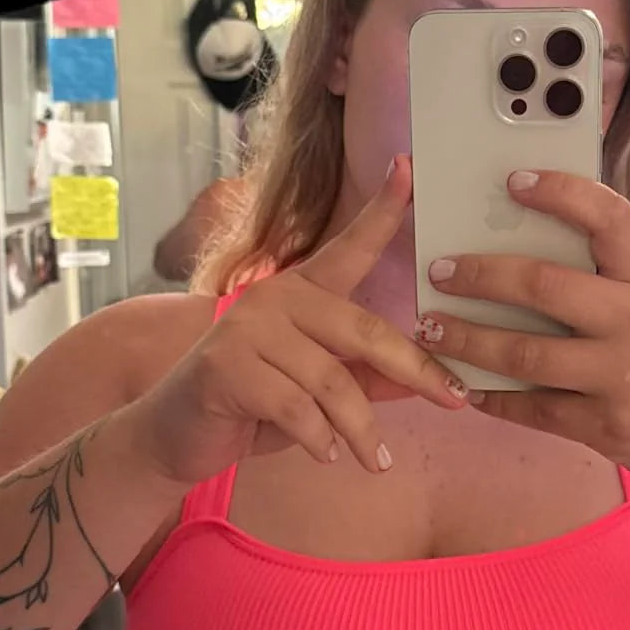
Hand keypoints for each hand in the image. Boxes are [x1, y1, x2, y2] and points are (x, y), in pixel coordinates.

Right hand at [130, 157, 466, 485]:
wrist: (176, 434)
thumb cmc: (254, 408)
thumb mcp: (320, 393)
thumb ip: (367, 379)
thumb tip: (427, 380)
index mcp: (302, 292)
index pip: (348, 247)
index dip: (380, 210)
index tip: (408, 167)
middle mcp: (275, 298)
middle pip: (363, 330)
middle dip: (416, 370)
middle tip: (453, 400)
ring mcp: (247, 329)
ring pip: (332, 381)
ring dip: (361, 429)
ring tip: (376, 462)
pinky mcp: (227, 367)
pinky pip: (297, 408)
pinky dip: (319, 439)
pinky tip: (325, 456)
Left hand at [414, 170, 629, 492]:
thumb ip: (607, 280)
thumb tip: (520, 248)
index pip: (609, 219)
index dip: (561, 193)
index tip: (514, 180)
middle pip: (545, 287)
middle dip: (481, 276)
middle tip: (439, 270)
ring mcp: (620, 377)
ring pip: (525, 355)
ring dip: (468, 341)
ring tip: (432, 330)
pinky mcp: (604, 426)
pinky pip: (533, 409)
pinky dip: (493, 398)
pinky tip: (467, 386)